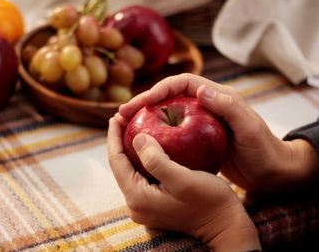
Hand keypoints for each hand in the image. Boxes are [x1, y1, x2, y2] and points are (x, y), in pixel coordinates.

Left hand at [107, 117, 260, 251]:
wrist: (225, 225)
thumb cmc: (210, 201)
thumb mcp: (183, 179)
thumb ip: (156, 160)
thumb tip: (137, 138)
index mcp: (138, 197)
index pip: (116, 161)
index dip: (114, 136)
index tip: (117, 115)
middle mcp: (135, 204)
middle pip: (121, 165)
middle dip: (121, 140)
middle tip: (123, 116)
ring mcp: (144, 206)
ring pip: (131, 169)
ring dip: (131, 148)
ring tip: (132, 125)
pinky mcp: (153, 203)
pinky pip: (141, 175)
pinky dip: (143, 158)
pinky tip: (149, 143)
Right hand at [118, 73, 318, 190]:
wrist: (272, 171)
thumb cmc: (263, 150)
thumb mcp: (249, 128)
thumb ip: (229, 107)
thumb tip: (200, 89)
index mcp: (216, 95)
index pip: (181, 83)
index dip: (158, 89)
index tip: (140, 102)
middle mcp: (204, 105)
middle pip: (168, 96)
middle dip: (144, 102)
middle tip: (121, 114)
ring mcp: (198, 122)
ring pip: (166, 113)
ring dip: (145, 118)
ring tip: (125, 127)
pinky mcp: (195, 139)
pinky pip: (170, 132)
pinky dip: (155, 135)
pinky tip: (142, 145)